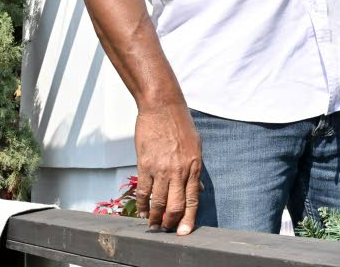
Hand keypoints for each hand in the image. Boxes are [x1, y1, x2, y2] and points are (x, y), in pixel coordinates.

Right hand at [134, 103, 202, 234]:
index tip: (184, 232)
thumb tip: (199, 188)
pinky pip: (143, 191)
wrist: (162, 106)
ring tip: (152, 224)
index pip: (193, 200)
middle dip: (171, 222)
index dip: (188, 219)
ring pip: (158, 202)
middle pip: (176, 206)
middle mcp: (179, 170)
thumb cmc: (180, 123)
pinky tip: (141, 210)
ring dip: (154, 217)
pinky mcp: (145, 165)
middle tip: (166, 228)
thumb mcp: (195, 145)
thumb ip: (196, 169)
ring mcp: (161, 169)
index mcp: (194, 166)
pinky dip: (141, 204)